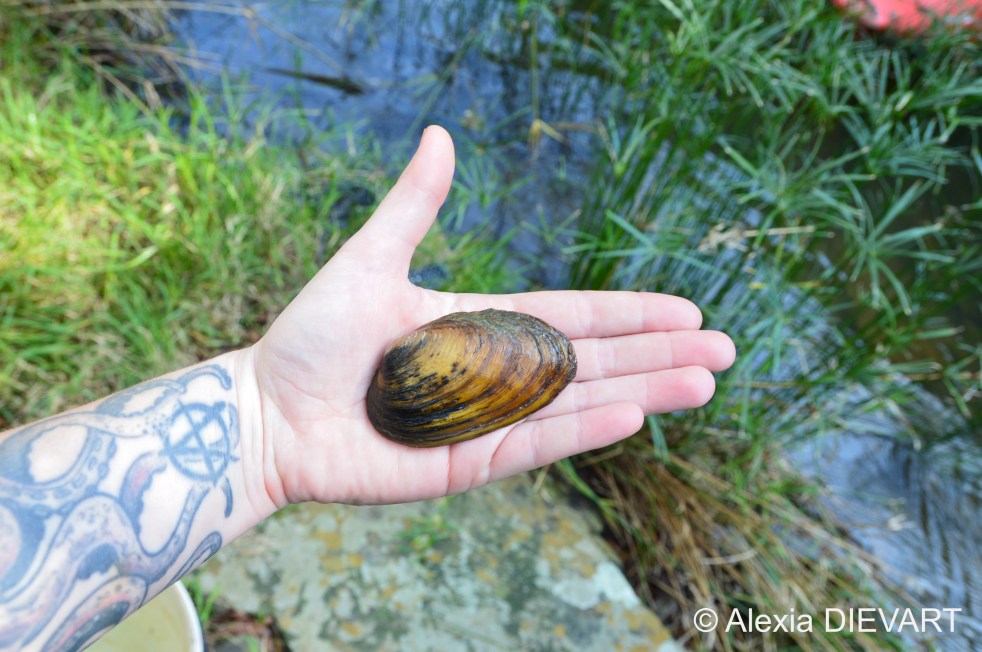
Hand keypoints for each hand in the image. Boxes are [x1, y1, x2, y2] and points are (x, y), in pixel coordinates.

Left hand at [247, 126, 734, 506]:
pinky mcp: (467, 463)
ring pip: (578, 404)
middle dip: (659, 354)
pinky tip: (634, 414)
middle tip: (725, 352)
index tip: (685, 309)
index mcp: (481, 325)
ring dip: (643, 391)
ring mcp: (486, 421)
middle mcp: (496, 374)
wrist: (267, 411)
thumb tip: (439, 135)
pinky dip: (583, 430)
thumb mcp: (369, 258)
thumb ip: (414, 206)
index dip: (630, 313)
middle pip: (593, 361)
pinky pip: (535, 445)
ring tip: (703, 383)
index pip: (572, 317)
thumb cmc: (312, 336)